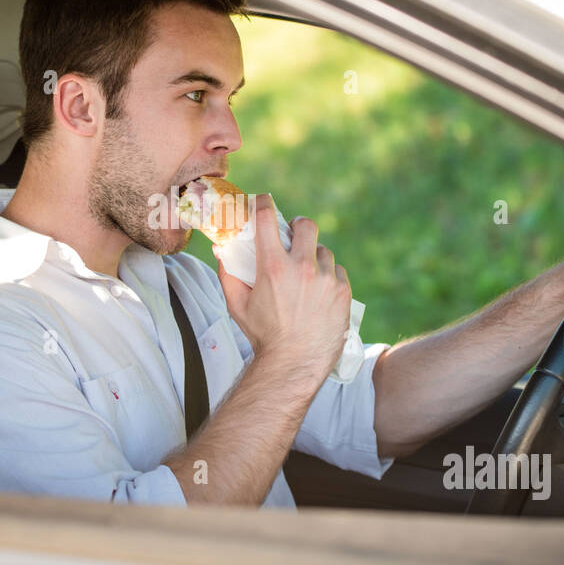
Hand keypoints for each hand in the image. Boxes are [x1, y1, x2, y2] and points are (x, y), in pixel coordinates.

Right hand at [214, 194, 351, 375]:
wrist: (294, 364)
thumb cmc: (262, 335)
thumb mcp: (237, 305)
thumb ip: (227, 274)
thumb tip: (220, 249)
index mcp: (273, 267)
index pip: (267, 217)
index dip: (263, 203)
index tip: (262, 200)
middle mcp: (302, 268)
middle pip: (306, 225)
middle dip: (298, 226)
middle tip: (294, 233)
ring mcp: (325, 279)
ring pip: (323, 251)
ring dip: (313, 256)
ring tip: (306, 274)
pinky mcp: (343, 291)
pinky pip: (337, 272)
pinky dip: (328, 277)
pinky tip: (319, 291)